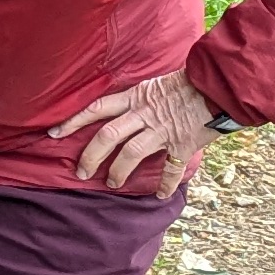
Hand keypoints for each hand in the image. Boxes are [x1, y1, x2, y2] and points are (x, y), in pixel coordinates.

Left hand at [54, 69, 216, 196]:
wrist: (220, 84)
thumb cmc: (191, 81)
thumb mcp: (157, 83)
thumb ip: (141, 97)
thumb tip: (128, 109)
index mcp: (136, 97)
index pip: (96, 108)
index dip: (73, 121)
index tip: (53, 133)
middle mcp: (144, 114)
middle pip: (107, 135)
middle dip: (90, 156)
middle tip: (80, 172)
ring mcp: (162, 130)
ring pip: (130, 154)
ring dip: (118, 172)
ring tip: (111, 184)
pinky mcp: (181, 144)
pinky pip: (170, 168)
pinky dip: (164, 183)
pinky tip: (159, 194)